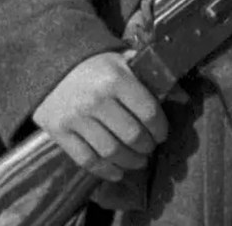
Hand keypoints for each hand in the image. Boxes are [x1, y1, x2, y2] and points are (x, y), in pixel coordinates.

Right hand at [32, 52, 165, 181]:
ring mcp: (76, 117)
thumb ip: (150, 76)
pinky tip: (117, 171)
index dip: (160, 128)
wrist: (48, 62)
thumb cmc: (93, 63)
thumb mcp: (123, 60)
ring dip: (131, 161)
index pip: (148, 112)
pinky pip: (87, 159)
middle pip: (132, 136)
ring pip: (111, 151)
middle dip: (147, 147)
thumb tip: (182, 97)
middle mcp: (96, 99)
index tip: (161, 133)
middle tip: (149, 147)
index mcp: (115, 78)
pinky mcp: (59, 131)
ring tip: (137, 160)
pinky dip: (105, 171)